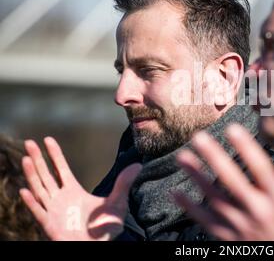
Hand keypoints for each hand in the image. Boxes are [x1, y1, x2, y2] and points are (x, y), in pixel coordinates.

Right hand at [19, 137, 141, 240]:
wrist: (98, 245)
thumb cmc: (106, 227)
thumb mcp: (118, 202)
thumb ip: (124, 184)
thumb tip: (138, 165)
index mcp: (73, 191)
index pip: (61, 169)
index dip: (54, 154)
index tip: (47, 139)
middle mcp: (61, 199)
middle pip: (45, 175)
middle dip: (38, 159)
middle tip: (29, 142)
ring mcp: (54, 211)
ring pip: (39, 189)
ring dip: (32, 174)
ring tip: (26, 158)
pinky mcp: (51, 225)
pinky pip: (39, 213)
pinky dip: (31, 202)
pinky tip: (25, 191)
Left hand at [173, 124, 273, 240]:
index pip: (261, 169)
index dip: (246, 148)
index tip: (232, 128)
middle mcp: (257, 210)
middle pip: (232, 180)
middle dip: (214, 158)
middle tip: (198, 137)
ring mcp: (239, 224)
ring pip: (213, 197)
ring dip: (196, 176)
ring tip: (182, 156)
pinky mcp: (225, 236)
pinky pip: (204, 220)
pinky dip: (189, 206)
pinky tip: (175, 191)